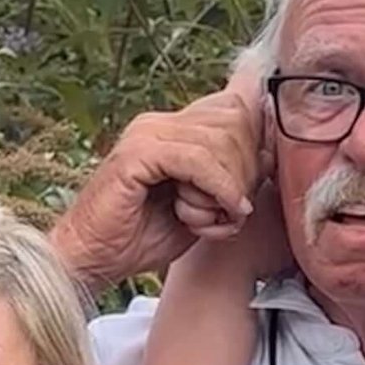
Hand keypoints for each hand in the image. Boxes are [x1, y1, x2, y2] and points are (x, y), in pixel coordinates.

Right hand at [51, 86, 265, 290]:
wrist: (91, 259)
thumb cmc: (143, 238)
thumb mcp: (202, 205)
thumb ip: (231, 178)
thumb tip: (272, 156)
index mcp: (174, 127)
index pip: (237, 105)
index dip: (257, 146)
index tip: (247, 192)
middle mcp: (161, 121)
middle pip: (237, 118)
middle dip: (247, 169)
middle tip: (230, 211)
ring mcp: (147, 133)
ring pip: (221, 139)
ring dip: (229, 187)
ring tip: (212, 220)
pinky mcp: (137, 153)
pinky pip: (198, 160)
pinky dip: (216, 188)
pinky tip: (214, 215)